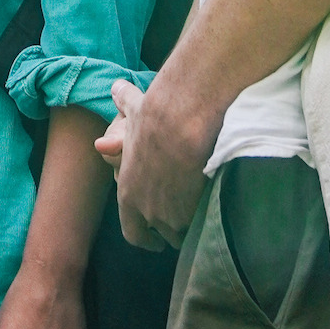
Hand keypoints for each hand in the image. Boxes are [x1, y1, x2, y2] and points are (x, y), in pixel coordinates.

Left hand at [95, 78, 219, 248]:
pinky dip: (206, 219)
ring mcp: (171, 214)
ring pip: (182, 234)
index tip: (150, 240)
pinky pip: (201, 224)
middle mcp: (147, 209)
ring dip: (188, 227)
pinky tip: (214, 209)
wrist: (180, 124)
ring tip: (200, 218)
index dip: (141, 236)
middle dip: (167, 235)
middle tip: (177, 232)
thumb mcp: (134, 111)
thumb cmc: (154, 116)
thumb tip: (114, 88)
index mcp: (128, 192)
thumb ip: (123, 104)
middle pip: (158, 236)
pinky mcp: (194, 212)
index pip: (131, 230)